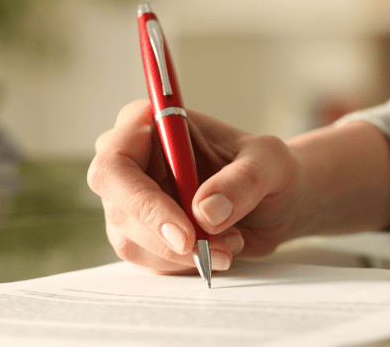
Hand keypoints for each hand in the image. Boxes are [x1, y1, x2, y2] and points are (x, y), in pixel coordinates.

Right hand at [87, 99, 302, 273]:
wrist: (273, 200)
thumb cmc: (266, 168)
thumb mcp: (269, 163)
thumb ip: (243, 180)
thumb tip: (205, 211)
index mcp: (146, 124)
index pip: (115, 165)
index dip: (142, 203)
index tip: (185, 233)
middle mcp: (129, 160)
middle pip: (119, 210)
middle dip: (169, 240)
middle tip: (219, 250)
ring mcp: (128, 200)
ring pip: (131, 242)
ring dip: (183, 255)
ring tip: (229, 243)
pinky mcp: (138, 232)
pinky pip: (147, 261)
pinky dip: (184, 264)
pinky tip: (216, 249)